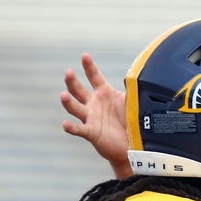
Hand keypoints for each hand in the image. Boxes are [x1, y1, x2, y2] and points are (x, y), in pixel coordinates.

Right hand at [60, 53, 130, 176]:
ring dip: (68, 102)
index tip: (85, 56)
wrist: (134, 145)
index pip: (94, 77)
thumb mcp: (133, 103)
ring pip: (75, 108)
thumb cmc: (132, 122)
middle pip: (78, 90)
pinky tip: (65, 124)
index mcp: (104, 93)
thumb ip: (133, 91)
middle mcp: (94, 104)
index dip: (89, 67)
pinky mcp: (91, 132)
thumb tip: (137, 76)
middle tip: (69, 73)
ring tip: (63, 96)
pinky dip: (71, 127)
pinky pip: (78, 129)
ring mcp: (90, 118)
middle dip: (72, 82)